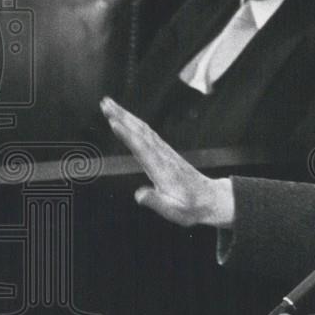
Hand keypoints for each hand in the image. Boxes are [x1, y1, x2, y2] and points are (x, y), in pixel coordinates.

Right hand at [101, 97, 234, 227]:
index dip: (128, 136)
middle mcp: (163, 157)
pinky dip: (135, 123)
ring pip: (143, 130)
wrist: (210, 199)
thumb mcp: (175, 211)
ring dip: (126, 115)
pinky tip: (126, 117)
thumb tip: (138, 196)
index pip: (142, 149)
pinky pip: (148, 133)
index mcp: (162, 170)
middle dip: (122, 117)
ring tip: (109, 104)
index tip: (113, 122)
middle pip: (140, 133)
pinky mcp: (165, 152)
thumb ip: (156, 202)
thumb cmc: (191, 207)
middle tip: (104, 103)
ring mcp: (164, 152)